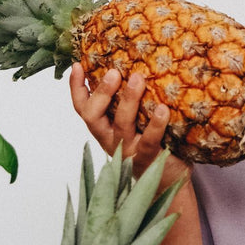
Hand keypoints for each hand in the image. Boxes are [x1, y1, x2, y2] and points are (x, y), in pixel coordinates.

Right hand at [69, 63, 187, 183]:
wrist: (168, 179)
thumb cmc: (151, 142)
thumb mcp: (134, 121)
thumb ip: (127, 101)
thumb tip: (133, 66)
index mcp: (104, 128)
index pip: (82, 108)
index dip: (76, 88)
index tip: (77, 65)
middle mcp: (111, 138)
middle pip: (94, 116)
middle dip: (101, 92)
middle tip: (114, 72)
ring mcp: (128, 149)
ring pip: (122, 124)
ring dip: (128, 100)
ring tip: (138, 79)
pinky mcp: (149, 157)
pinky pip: (150, 139)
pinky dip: (156, 124)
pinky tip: (162, 109)